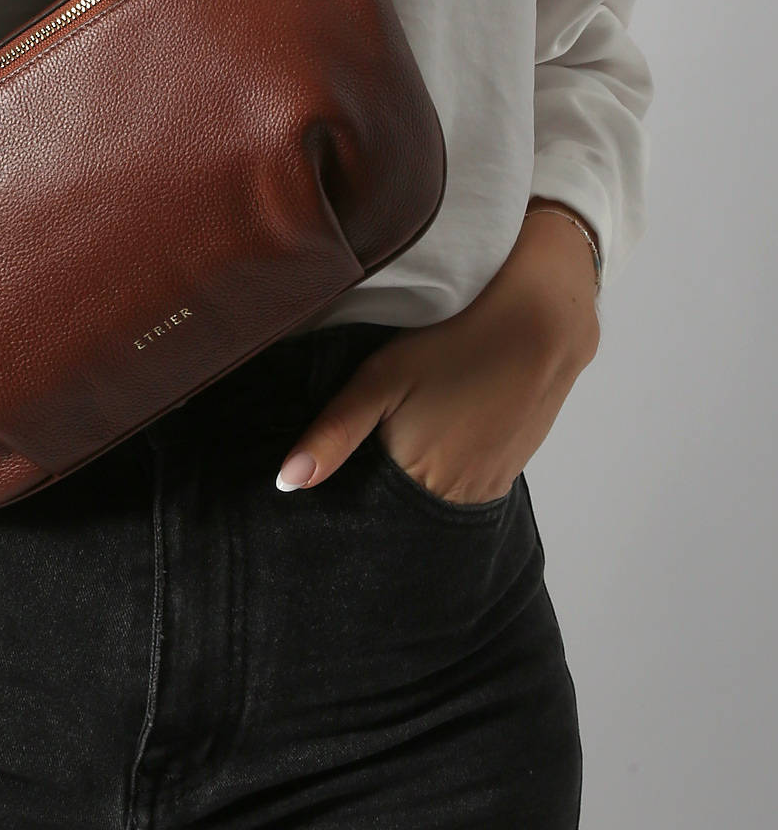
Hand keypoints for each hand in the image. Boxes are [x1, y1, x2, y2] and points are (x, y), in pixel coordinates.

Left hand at [275, 211, 600, 501]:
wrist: (543, 320)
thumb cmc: (450, 344)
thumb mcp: (378, 379)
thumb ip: (333, 433)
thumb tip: (286, 483)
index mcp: (420, 482)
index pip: (372, 510)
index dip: (351, 490)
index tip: (340, 467)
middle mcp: (460, 498)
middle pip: (406, 504)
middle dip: (382, 484)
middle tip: (372, 440)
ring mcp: (491, 485)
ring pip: (437, 491)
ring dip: (418, 472)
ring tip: (409, 429)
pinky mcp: (512, 466)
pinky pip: (469, 479)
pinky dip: (448, 462)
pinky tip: (441, 425)